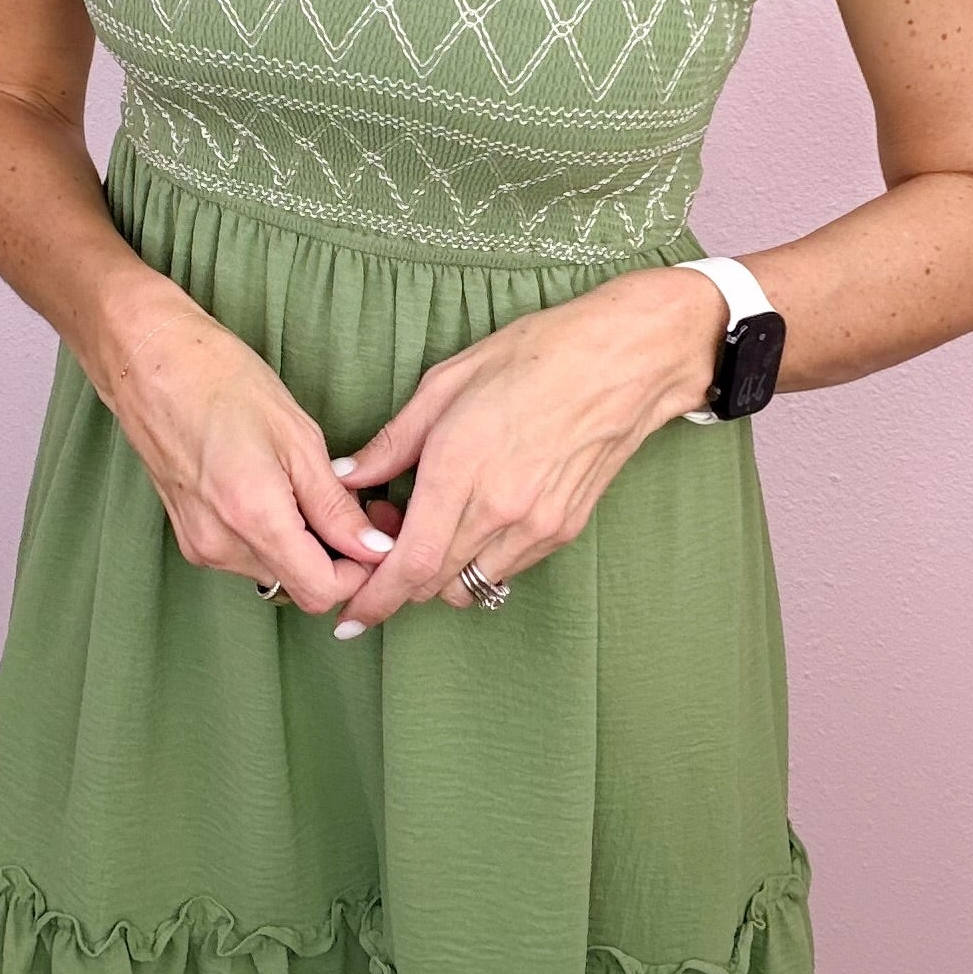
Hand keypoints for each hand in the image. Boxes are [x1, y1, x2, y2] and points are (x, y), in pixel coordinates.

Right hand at [102, 287, 398, 613]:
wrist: (150, 363)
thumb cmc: (224, 382)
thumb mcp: (298, 438)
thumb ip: (336, 506)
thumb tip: (374, 550)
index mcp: (253, 518)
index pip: (321, 591)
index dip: (359, 572)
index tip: (376, 539)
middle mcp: (222, 545)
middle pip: (300, 585)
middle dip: (336, 557)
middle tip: (358, 511)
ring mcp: (200, 545)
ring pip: (275, 572)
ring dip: (304, 547)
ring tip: (312, 493)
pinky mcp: (190, 538)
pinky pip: (248, 557)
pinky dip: (274, 538)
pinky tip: (279, 495)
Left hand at [323, 265, 728, 633]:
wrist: (624, 361)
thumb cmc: (534, 356)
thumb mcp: (446, 383)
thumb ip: (392, 441)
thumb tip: (348, 476)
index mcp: (460, 468)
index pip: (409, 565)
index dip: (374, 599)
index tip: (349, 617)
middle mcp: (500, 509)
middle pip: (432, 585)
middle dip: (397, 580)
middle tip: (385, 536)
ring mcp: (537, 525)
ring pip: (469, 585)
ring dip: (438, 572)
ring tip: (433, 522)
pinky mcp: (564, 530)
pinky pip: (506, 568)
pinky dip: (478, 560)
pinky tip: (475, 518)